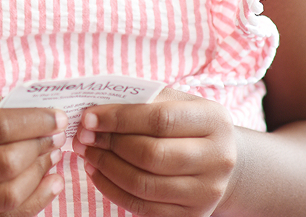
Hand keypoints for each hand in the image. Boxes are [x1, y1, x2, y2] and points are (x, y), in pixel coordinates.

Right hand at [0, 90, 66, 216]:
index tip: (57, 115)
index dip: (34, 121)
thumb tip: (39, 111)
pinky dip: (32, 203)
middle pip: (5, 165)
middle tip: (56, 134)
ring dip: (40, 176)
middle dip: (40, 148)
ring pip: (7, 197)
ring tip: (52, 156)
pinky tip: (48, 183)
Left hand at [72, 88, 236, 216]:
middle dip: (109, 144)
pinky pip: (143, 207)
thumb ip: (144, 100)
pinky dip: (112, 190)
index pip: (159, 119)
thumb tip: (96, 109)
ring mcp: (206, 193)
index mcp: (213, 120)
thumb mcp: (177, 102)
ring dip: (106, 167)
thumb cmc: (189, 122)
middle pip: (151, 155)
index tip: (88, 116)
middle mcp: (217, 159)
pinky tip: (97, 172)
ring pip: (144, 184)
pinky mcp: (191, 216)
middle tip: (82, 135)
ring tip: (86, 152)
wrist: (223, 159)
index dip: (119, 118)